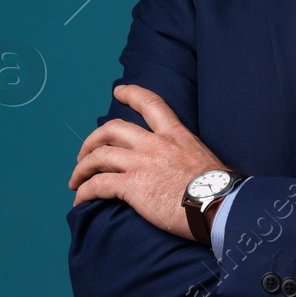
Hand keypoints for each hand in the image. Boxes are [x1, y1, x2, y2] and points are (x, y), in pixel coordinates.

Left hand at [70, 84, 228, 239]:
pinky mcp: (133, 186)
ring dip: (82, 168)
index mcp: (175, 133)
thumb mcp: (203, 158)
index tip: (118, 91)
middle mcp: (154, 143)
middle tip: (84, 153)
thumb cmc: (218, 188)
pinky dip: (84, 191)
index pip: (150, 103)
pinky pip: (98, 185)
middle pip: (112, 129)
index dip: (131, 93)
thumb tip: (183, 167)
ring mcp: (141, 163)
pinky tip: (80, 199)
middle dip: (92, 140)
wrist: (220, 205)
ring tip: (75, 180)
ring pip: (99, 156)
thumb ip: (185, 154)